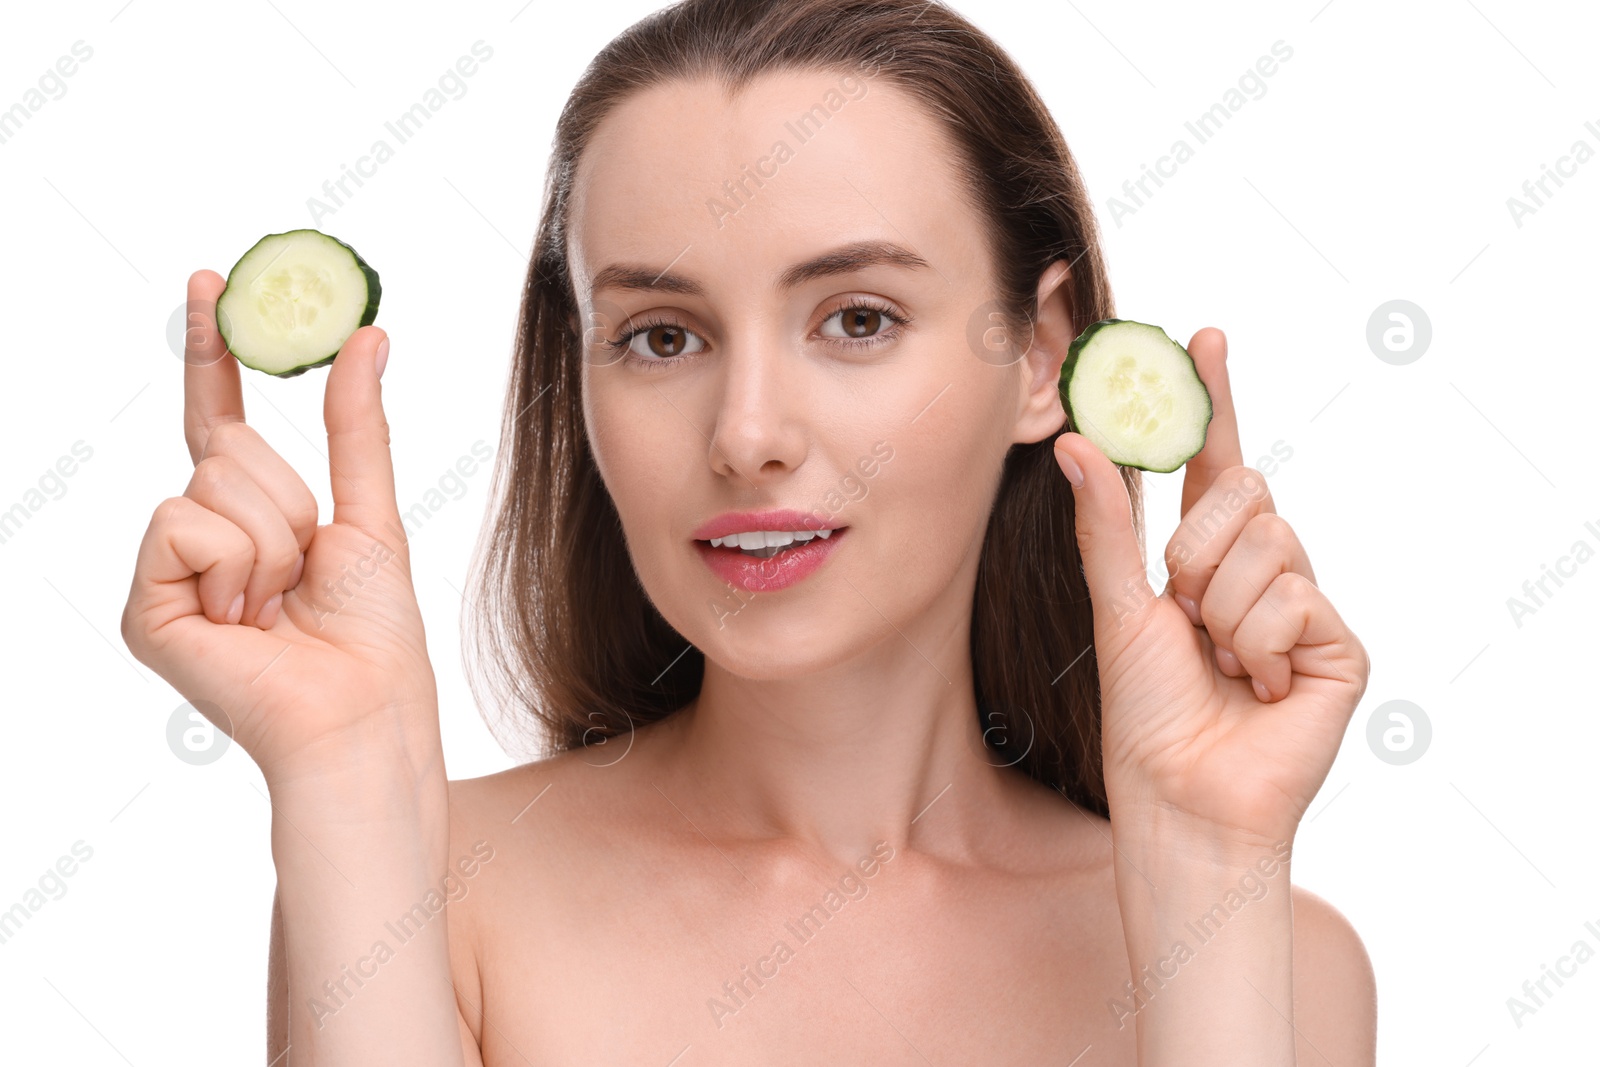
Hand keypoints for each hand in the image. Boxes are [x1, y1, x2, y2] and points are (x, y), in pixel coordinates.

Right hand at [122, 270, 439, 786]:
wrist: (364, 710)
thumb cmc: (374, 633)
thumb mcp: (372, 511)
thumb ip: (356, 425)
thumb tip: (368, 334)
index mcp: (251, 517)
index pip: (220, 417)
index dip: (212, 351)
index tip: (209, 280)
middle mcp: (200, 539)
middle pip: (228, 447)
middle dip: (289, 499)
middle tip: (306, 570)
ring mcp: (168, 574)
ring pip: (211, 482)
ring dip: (273, 539)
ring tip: (280, 604)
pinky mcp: (147, 609)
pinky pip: (182, 523)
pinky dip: (235, 564)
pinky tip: (246, 620)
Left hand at [1053, 327, 1368, 846]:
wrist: (1181, 796)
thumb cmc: (1145, 713)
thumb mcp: (1116, 605)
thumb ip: (1105, 523)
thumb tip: (1076, 441)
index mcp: (1204, 558)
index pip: (1213, 463)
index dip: (1213, 402)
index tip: (1206, 337)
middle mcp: (1259, 570)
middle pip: (1245, 492)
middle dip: (1197, 551)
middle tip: (1184, 613)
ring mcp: (1304, 605)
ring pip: (1271, 543)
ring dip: (1223, 609)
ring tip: (1221, 663)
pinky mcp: (1339, 646)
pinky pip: (1297, 599)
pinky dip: (1260, 644)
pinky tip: (1259, 688)